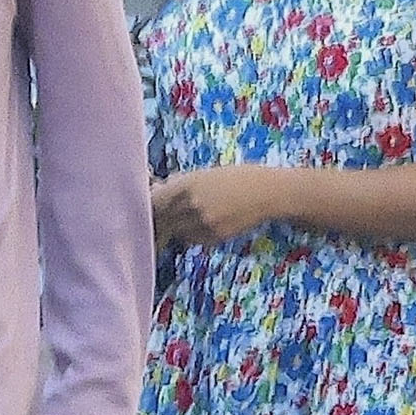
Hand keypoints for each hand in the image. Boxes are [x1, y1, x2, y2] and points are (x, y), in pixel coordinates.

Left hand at [151, 164, 278, 247]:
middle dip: (161, 220)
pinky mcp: (215, 238)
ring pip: (178, 233)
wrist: (267, 193)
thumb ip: (179, 184)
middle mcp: (191, 206)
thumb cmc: (236, 177)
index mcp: (186, 185)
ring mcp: (203, 224)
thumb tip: (157, 191)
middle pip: (162, 221)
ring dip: (179, 228)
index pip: (154, 203)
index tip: (148, 208)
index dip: (150, 207)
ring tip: (195, 215)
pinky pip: (195, 240)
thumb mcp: (204, 174)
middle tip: (163, 219)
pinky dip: (195, 234)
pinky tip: (210, 222)